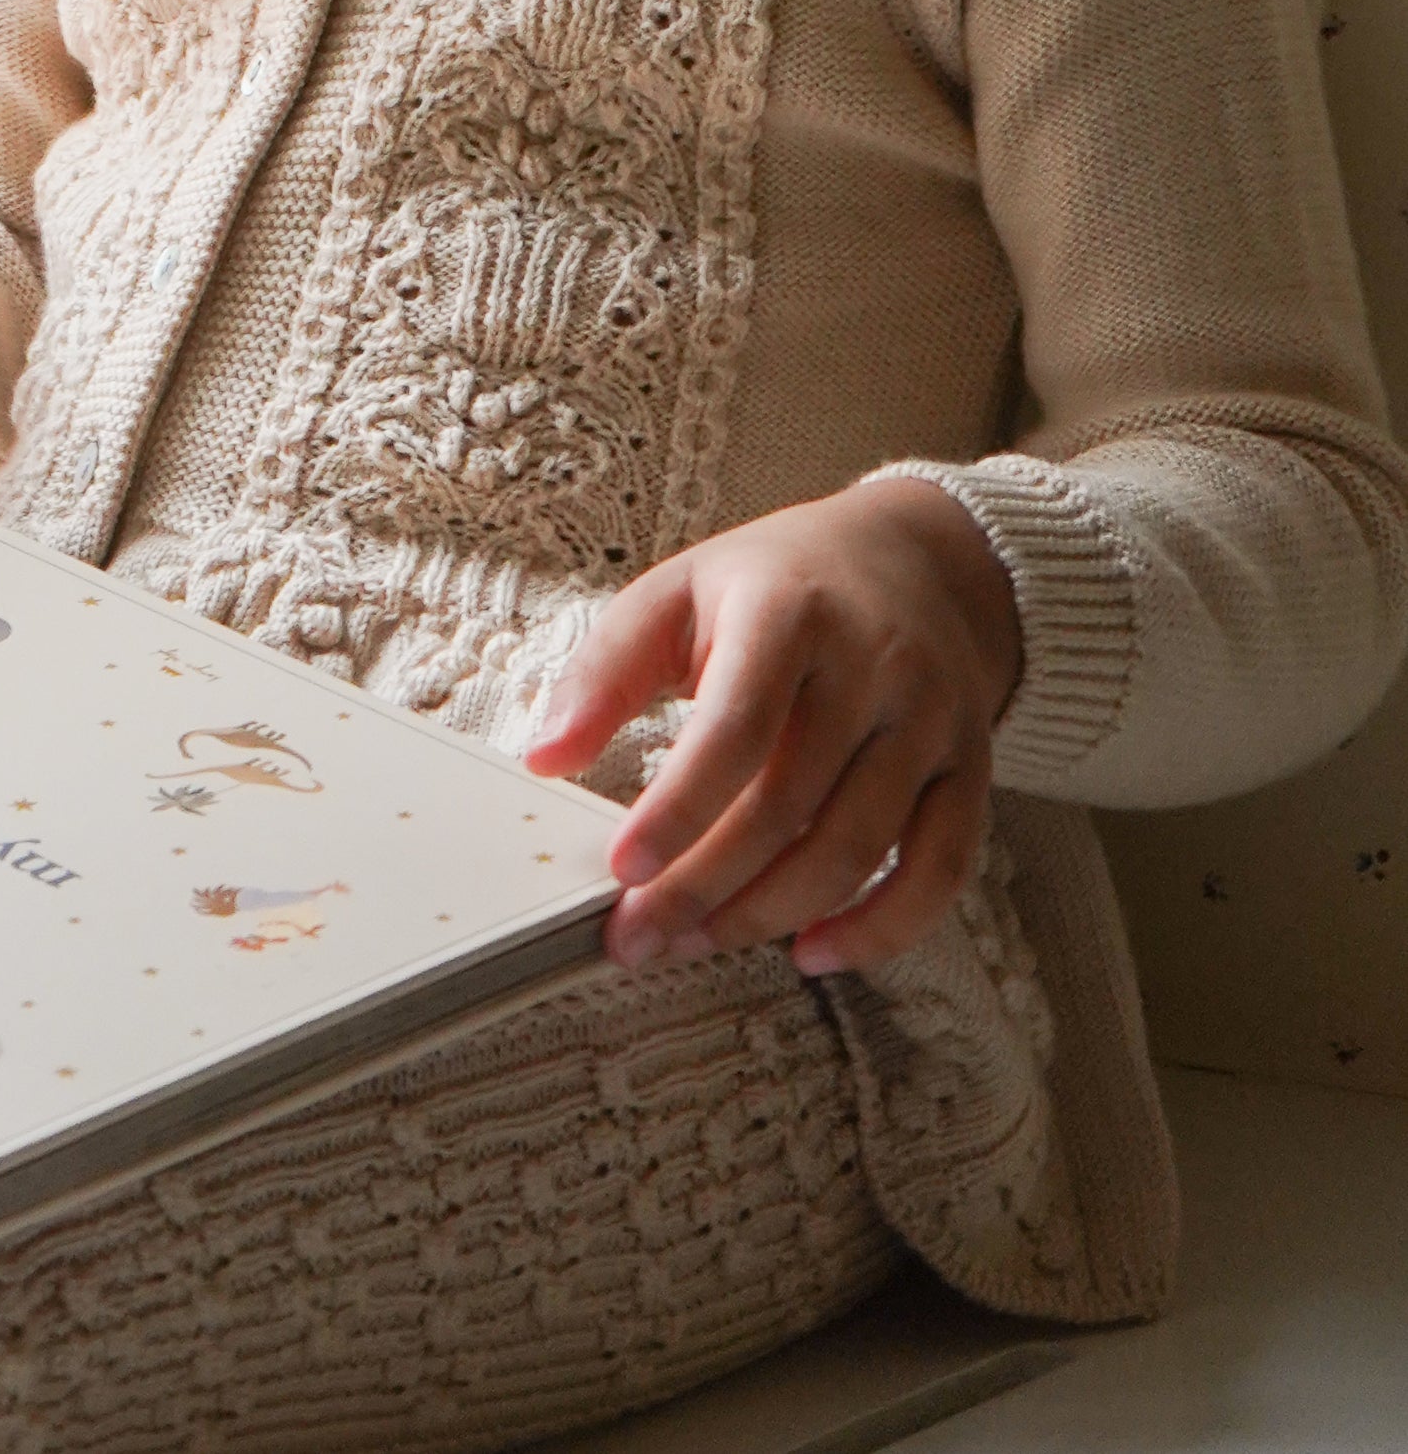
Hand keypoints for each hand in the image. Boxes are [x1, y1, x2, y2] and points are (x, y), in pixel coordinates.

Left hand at [524, 478, 1023, 978]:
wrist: (921, 560)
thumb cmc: (780, 583)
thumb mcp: (680, 589)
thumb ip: (606, 668)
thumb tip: (544, 757)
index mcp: (788, 612)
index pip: (735, 726)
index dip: (678, 808)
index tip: (623, 867)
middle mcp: (872, 666)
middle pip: (787, 805)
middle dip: (704, 885)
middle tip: (641, 934)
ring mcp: (929, 721)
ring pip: (855, 848)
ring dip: (770, 914)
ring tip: (700, 940)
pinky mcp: (970, 769)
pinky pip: (940, 869)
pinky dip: (882, 929)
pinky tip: (814, 953)